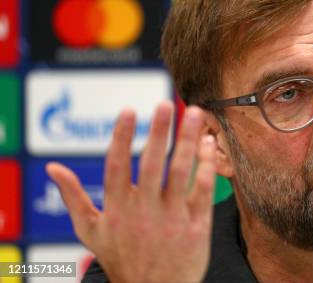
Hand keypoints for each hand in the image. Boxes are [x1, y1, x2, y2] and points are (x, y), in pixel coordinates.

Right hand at [46, 101, 216, 282]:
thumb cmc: (121, 258)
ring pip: (181, 172)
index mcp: (117, 209)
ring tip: (194, 114)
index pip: (118, 166)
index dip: (122, 137)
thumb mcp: (90, 232)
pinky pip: (202, 191)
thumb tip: (53, 168)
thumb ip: (73, 198)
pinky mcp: (196, 227)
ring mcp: (172, 219)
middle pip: (152, 164)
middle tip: (165, 104)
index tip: (129, 110)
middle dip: (158, 132)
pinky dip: (206, 166)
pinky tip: (208, 144)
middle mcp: (144, 212)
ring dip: (188, 141)